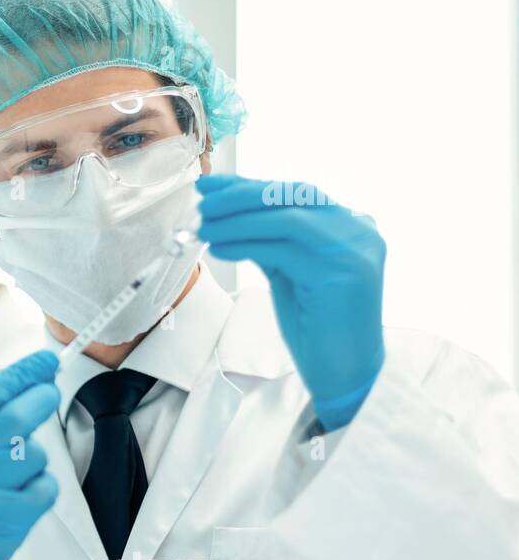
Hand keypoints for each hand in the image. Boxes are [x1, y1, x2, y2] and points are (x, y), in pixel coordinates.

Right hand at [0, 350, 60, 559]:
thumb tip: (24, 383)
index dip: (25, 371)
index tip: (47, 360)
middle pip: (19, 416)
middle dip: (42, 398)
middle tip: (49, 392)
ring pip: (35, 453)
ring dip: (34, 458)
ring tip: (13, 473)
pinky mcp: (6, 515)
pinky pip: (45, 486)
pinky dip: (41, 488)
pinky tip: (21, 496)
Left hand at [198, 175, 385, 430]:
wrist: (345, 374)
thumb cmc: (316, 325)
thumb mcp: (289, 270)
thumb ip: (269, 239)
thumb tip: (224, 210)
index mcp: (351, 224)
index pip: (294, 193)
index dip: (248, 186)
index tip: (210, 186)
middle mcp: (359, 230)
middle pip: (291, 197)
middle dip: (239, 196)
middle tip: (202, 202)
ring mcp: (354, 250)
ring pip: (285, 219)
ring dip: (236, 219)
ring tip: (203, 226)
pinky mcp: (341, 274)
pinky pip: (282, 249)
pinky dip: (245, 244)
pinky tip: (218, 247)